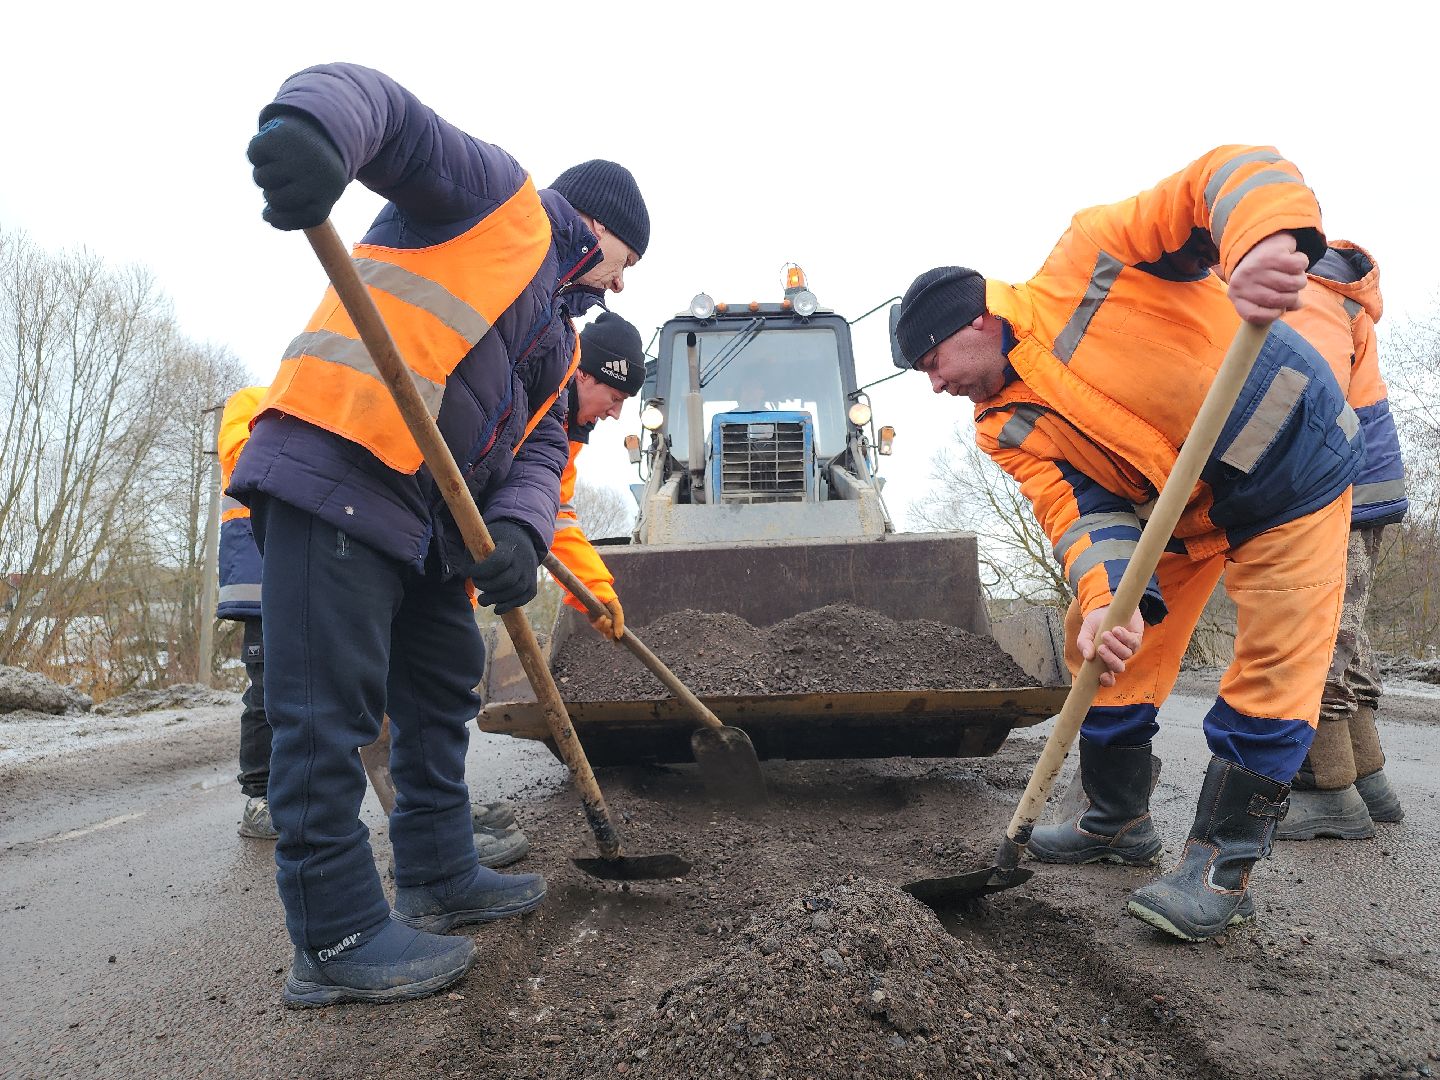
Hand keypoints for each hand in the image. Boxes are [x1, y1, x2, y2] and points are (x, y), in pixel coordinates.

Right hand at [247, 114, 346, 230]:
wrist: (320, 126)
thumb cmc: (315, 168)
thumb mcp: (317, 191)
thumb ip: (296, 210)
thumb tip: (267, 216)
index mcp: (330, 190)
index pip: (305, 219)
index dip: (286, 220)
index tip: (276, 212)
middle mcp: (314, 174)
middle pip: (276, 200)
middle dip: (272, 193)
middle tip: (284, 179)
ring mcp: (295, 155)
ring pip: (261, 179)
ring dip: (263, 173)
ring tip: (280, 162)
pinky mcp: (277, 136)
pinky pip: (253, 156)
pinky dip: (258, 153)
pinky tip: (274, 148)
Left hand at [466, 522, 539, 613]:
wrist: (521, 543)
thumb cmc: (496, 542)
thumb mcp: (484, 539)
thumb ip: (473, 554)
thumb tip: (464, 573)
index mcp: (510, 548)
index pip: (498, 562)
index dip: (481, 571)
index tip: (468, 572)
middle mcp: (523, 562)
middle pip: (507, 580)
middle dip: (487, 586)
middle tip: (476, 584)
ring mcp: (529, 575)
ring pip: (515, 592)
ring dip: (496, 599)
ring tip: (482, 600)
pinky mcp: (532, 586)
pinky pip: (523, 599)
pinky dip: (509, 606)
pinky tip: (497, 608)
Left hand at [588, 597, 624, 640]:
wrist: (595, 589)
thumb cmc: (608, 598)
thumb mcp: (617, 609)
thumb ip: (619, 622)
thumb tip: (619, 636)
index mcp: (614, 619)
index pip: (616, 632)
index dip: (617, 636)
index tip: (618, 639)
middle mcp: (607, 621)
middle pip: (609, 634)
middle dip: (610, 632)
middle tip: (610, 624)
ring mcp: (599, 621)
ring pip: (602, 631)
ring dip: (605, 626)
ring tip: (605, 617)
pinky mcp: (591, 619)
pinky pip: (596, 626)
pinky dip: (599, 624)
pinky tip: (602, 617)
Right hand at [1077, 605, 1144, 687]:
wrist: (1106, 606)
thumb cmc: (1095, 623)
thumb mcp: (1085, 632)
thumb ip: (1083, 644)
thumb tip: (1088, 656)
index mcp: (1103, 661)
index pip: (1108, 678)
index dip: (1107, 681)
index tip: (1102, 675)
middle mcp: (1117, 658)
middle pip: (1119, 668)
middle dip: (1110, 660)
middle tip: (1101, 648)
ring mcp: (1128, 649)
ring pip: (1126, 655)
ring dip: (1115, 645)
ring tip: (1106, 634)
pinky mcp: (1136, 639)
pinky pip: (1133, 643)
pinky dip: (1124, 637)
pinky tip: (1116, 629)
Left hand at [1227, 232, 1307, 324]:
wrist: (1256, 242)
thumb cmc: (1260, 275)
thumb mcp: (1259, 293)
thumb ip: (1276, 305)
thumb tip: (1298, 305)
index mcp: (1236, 296)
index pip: (1255, 316)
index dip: (1273, 315)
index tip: (1280, 309)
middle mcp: (1243, 282)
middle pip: (1279, 300)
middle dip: (1292, 297)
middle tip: (1291, 289)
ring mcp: (1257, 268)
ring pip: (1293, 283)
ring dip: (1300, 281)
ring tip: (1294, 276)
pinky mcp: (1272, 254)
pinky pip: (1298, 266)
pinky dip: (1302, 264)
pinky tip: (1293, 261)